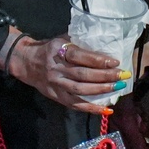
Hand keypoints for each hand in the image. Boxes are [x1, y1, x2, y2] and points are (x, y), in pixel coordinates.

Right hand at [7, 34, 127, 114]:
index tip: (115, 61)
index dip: (99, 60)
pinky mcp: (56, 97)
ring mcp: (56, 85)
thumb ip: (80, 43)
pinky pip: (75, 105)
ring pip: (80, 91)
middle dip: (105, 76)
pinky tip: (106, 109)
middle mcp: (57, 69)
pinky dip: (91, 108)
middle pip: (83, 75)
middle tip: (122, 76)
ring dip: (101, 91)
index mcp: (58, 50)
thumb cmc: (50, 48)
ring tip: (118, 87)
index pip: (81, 57)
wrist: (26, 62)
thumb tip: (105, 46)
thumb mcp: (62, 39)